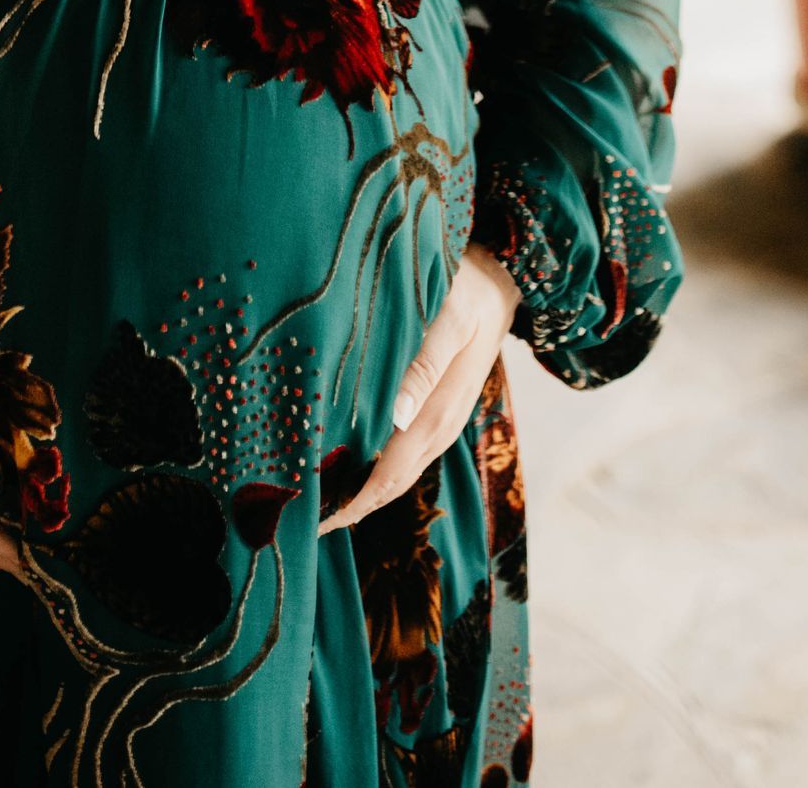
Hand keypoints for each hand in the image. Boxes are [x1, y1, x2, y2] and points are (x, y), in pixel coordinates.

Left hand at [317, 244, 521, 535]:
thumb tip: (398, 418)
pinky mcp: (439, 414)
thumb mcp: (449, 320)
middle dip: (352, 506)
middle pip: (392, 484)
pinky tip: (353, 469)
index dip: (354, 501)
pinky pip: (406, 456)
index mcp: (438, 411)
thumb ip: (424, 366)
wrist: (501, 287)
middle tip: (305, 519)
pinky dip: (377, 472)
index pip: (390, 473)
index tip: (317, 517)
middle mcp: (440, 428)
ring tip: (321, 502)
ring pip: (400, 474)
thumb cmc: (467, 294)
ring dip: (364, 493)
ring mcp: (442, 424)